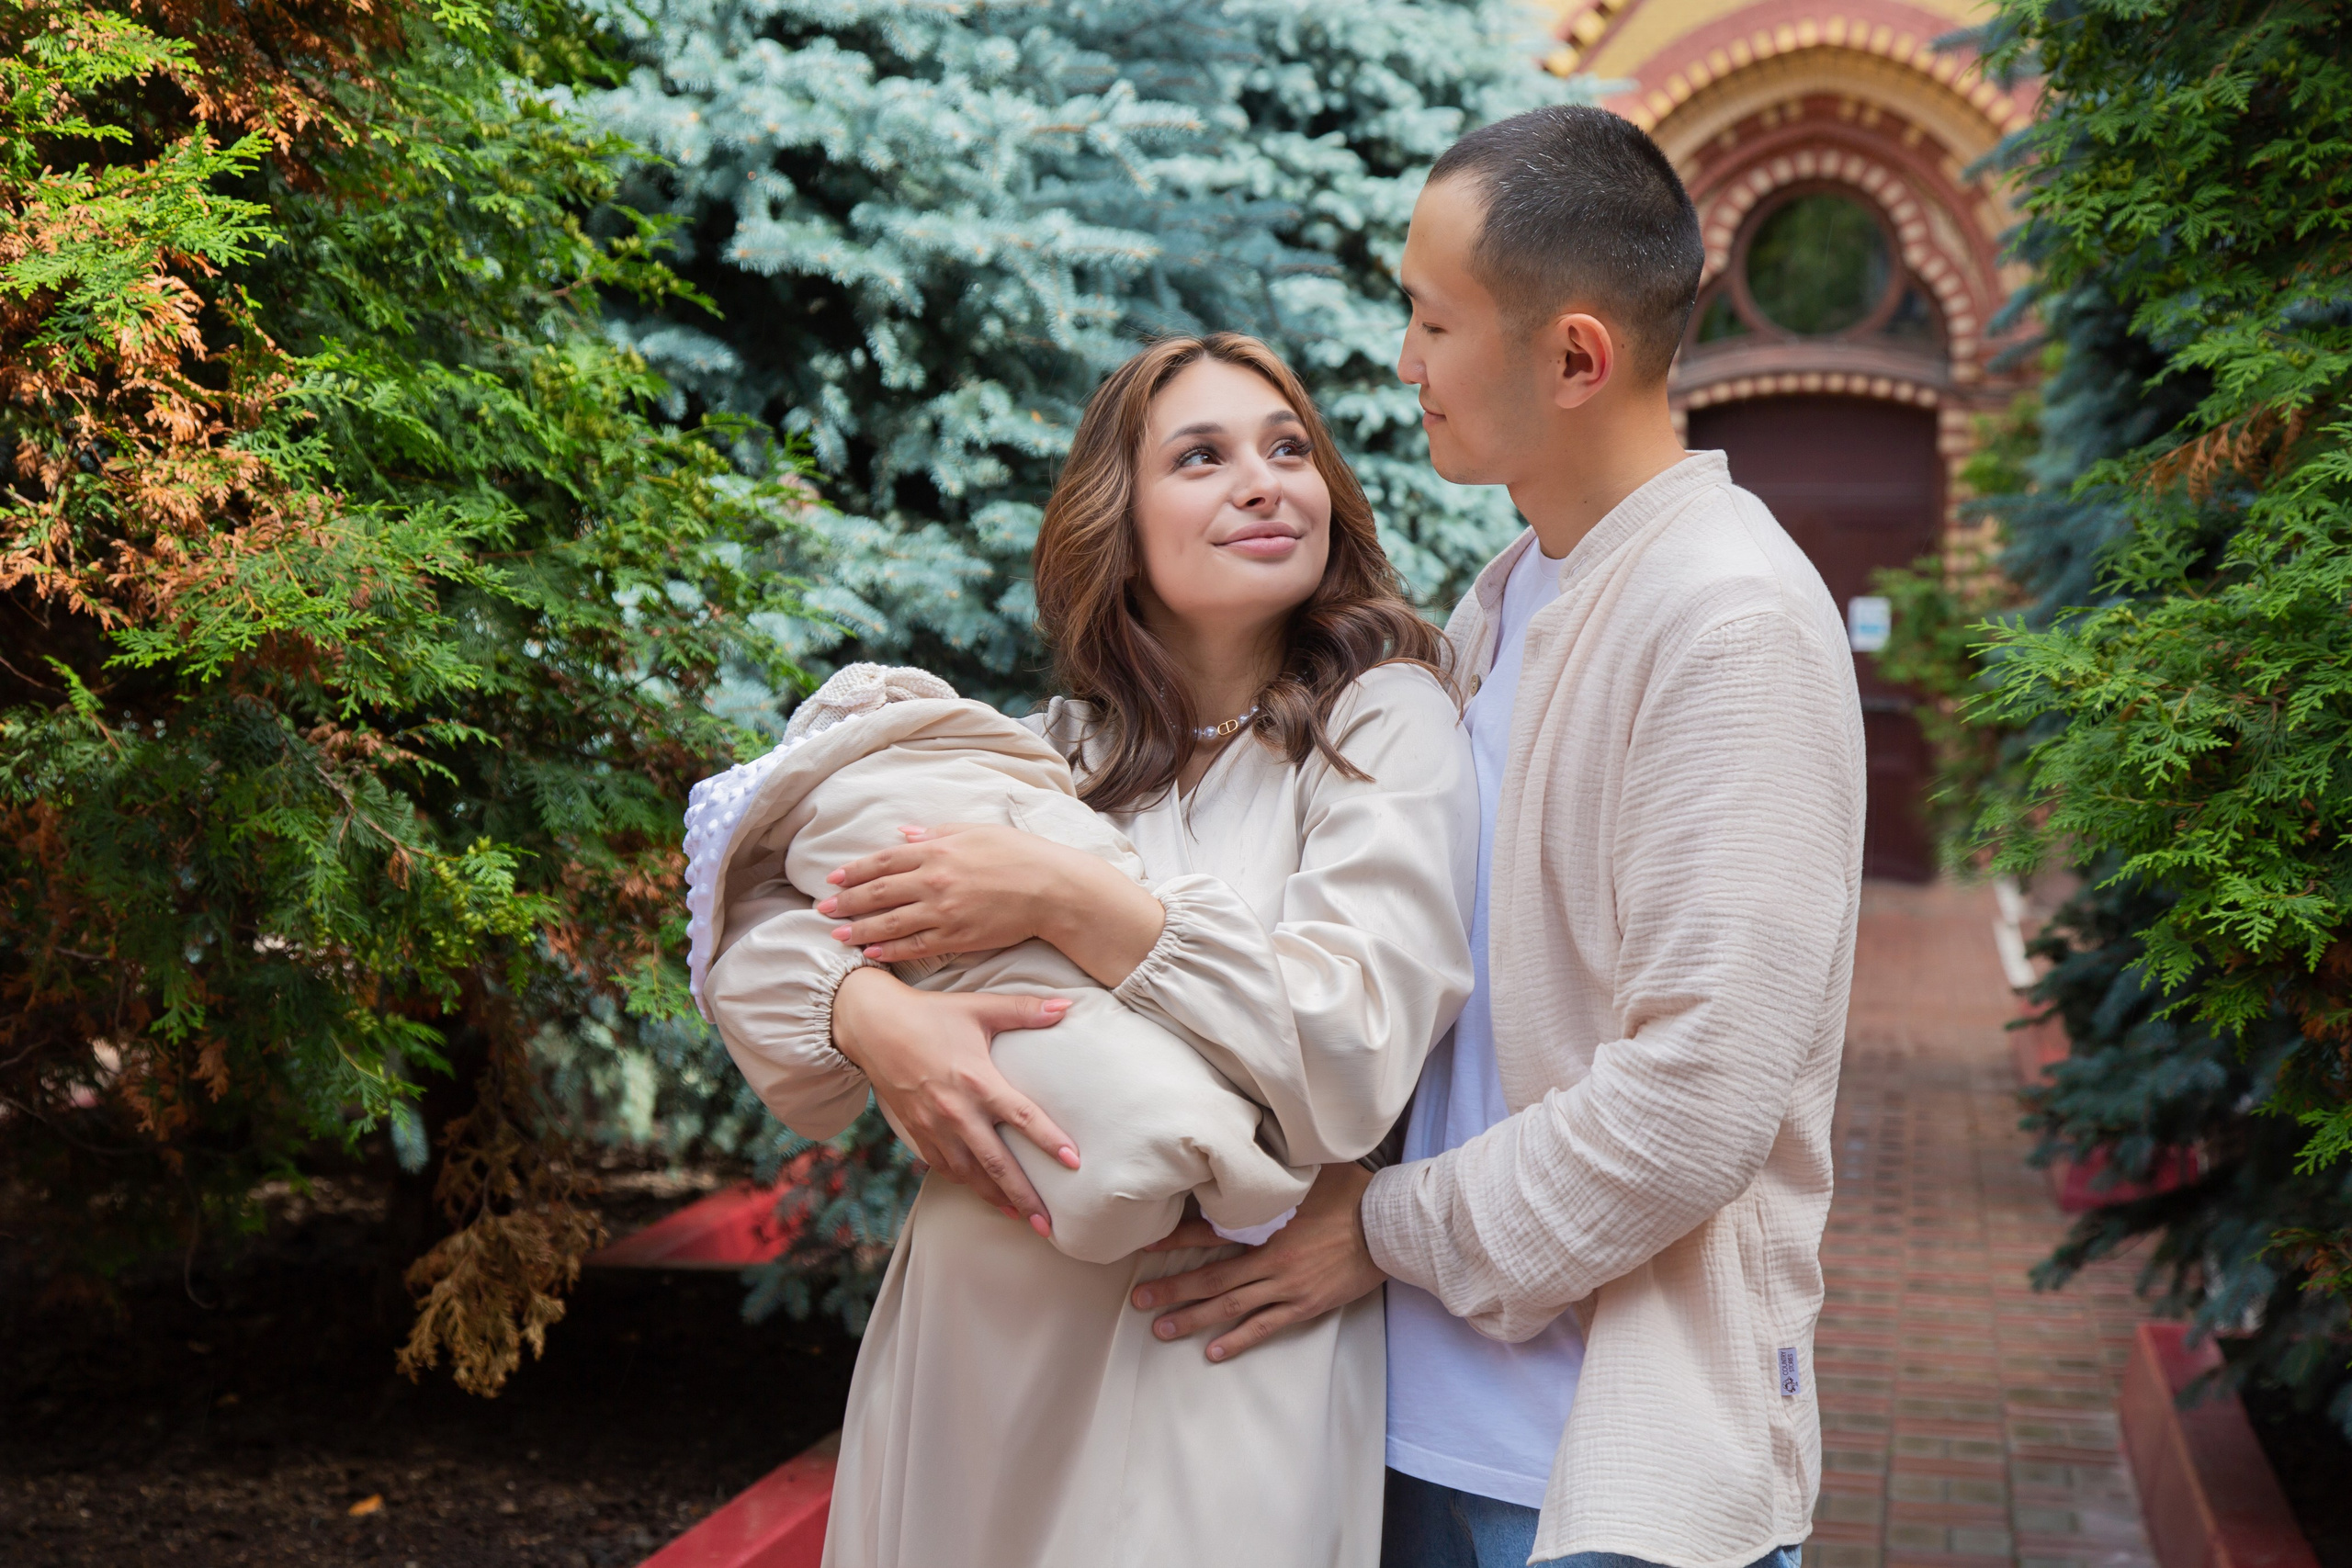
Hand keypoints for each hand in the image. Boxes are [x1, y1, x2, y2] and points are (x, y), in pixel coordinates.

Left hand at [821, 823, 1163, 985]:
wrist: (1052, 888)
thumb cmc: (1019, 854)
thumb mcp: (975, 831)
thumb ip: (935, 834)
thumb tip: (903, 835)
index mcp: (937, 850)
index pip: (883, 861)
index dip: (855, 871)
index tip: (834, 879)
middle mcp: (933, 880)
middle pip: (878, 893)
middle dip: (846, 901)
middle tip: (821, 909)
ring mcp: (943, 911)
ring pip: (889, 923)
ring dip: (858, 930)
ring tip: (836, 934)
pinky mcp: (957, 937)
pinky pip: (914, 946)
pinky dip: (889, 950)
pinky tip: (871, 954)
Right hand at [831, 967, 1079, 1234]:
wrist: (872, 1027)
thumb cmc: (930, 1014)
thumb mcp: (979, 1007)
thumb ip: (1024, 1009)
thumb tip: (1068, 1005)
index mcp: (977, 1081)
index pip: (1022, 1117)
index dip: (1049, 1140)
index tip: (1073, 1162)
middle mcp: (956, 1112)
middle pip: (997, 1164)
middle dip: (1024, 1197)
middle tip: (1049, 1225)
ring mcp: (934, 1127)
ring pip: (969, 1175)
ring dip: (996, 1199)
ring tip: (1021, 1219)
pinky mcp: (917, 1133)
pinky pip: (945, 1168)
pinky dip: (966, 1185)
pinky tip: (983, 1194)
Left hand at [1130, 1162, 1385, 1361]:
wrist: (1388, 1228)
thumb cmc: (1351, 1193)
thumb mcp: (1310, 1168)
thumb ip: (1277, 1165)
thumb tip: (1252, 1140)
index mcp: (1266, 1224)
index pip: (1209, 1233)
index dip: (1174, 1240)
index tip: (1144, 1247)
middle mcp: (1269, 1258)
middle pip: (1211, 1278)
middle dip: (1172, 1289)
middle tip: (1138, 1300)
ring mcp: (1286, 1286)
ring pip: (1230, 1307)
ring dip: (1194, 1319)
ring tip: (1162, 1330)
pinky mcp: (1304, 1305)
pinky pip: (1264, 1326)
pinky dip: (1237, 1340)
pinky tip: (1214, 1351)